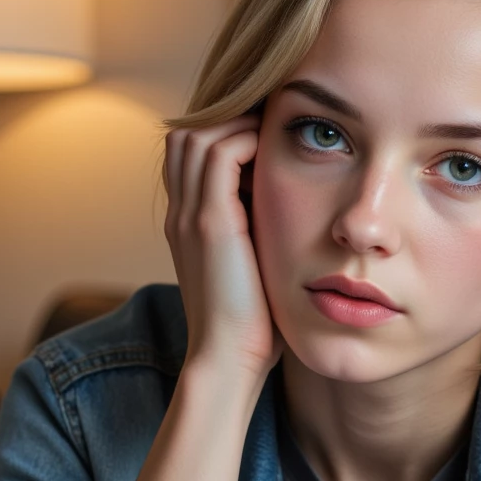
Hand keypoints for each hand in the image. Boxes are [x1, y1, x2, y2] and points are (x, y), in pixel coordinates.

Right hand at [164, 120, 283, 381]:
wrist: (229, 361)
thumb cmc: (252, 326)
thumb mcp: (255, 269)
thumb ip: (261, 237)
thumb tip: (299, 213)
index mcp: (187, 225)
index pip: (189, 156)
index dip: (223, 136)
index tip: (267, 136)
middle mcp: (180, 214)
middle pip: (185, 135)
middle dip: (226, 120)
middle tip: (270, 122)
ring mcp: (189, 216)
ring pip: (195, 134)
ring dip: (236, 123)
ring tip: (273, 130)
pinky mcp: (209, 223)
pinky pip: (218, 153)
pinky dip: (245, 139)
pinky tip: (275, 152)